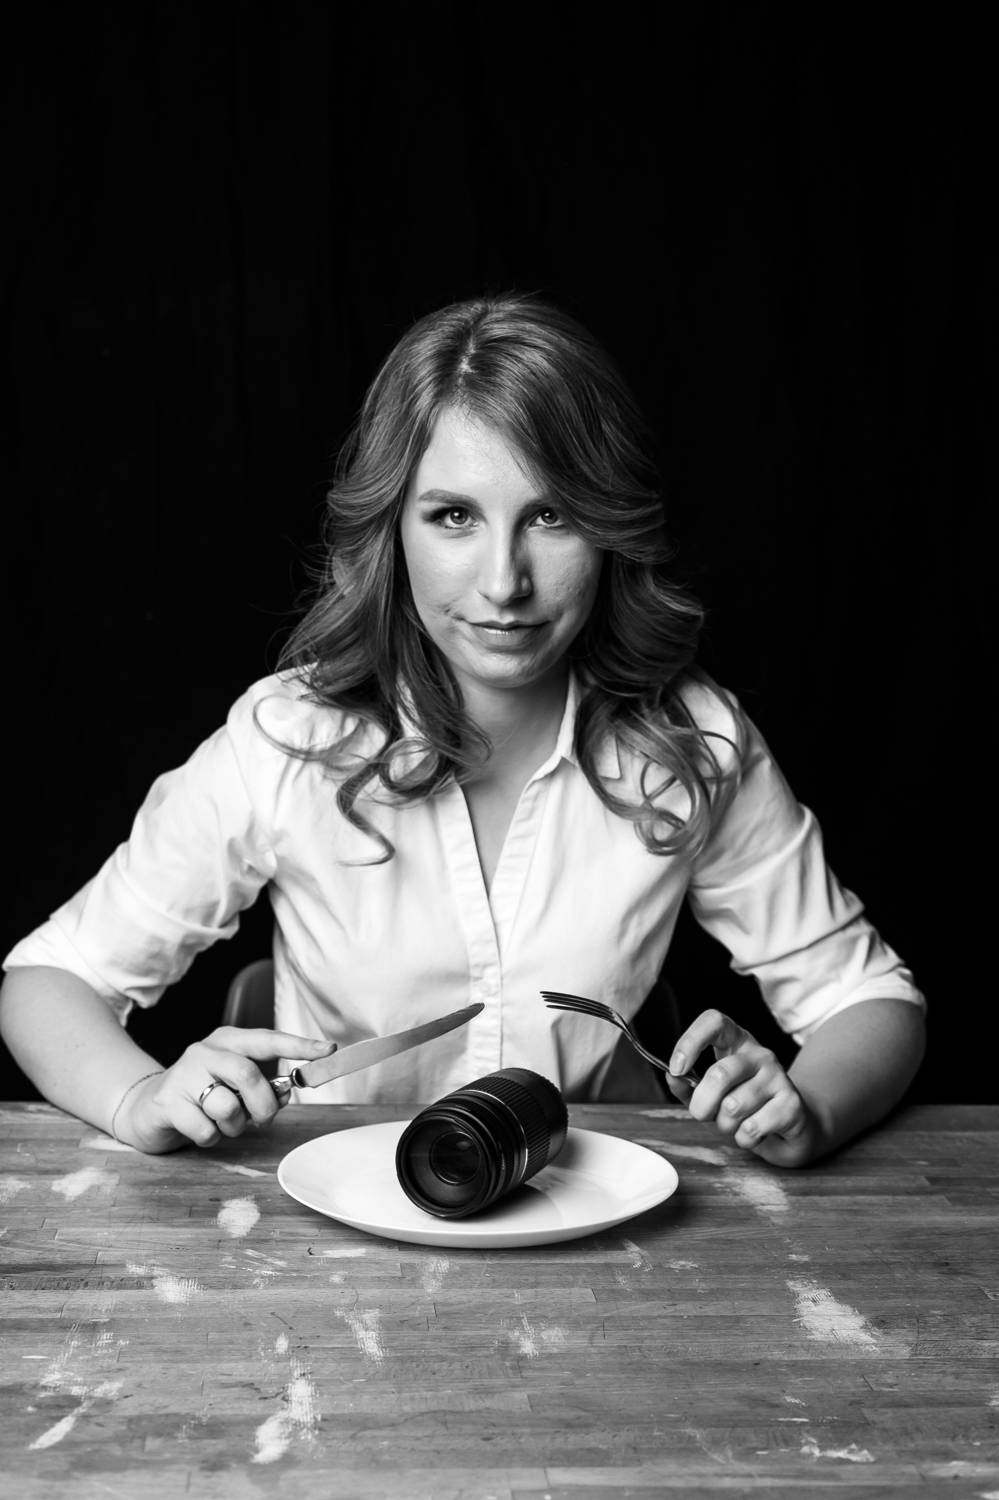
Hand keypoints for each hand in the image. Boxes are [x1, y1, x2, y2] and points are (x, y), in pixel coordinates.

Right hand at [115, 1026, 336, 1152]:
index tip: (328, 1049)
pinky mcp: (167, 1102)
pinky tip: (200, 1130)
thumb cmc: (202, 1095)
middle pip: (248, 1074)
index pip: (268, 1039)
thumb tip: (286, 1091)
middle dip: (264, 1105)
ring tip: (223, 1124)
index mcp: (227, 1041)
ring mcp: (183, 1075)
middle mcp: (204, 1051)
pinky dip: (211, 1138)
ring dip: (234, 1126)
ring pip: (226, 1105)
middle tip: (263, 1120)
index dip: (299, 1045)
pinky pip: (205, 1129)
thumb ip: (262, 1086)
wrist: (147, 1107)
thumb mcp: (234, 1086)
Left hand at [666, 1009, 818, 1166]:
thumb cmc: (744, 1106)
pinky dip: (744, 1139)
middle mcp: (760, 1054)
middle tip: (703, 1115)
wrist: (792, 1126)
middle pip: (719, 1073)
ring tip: (735, 1124)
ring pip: (733, 1106)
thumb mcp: (712, 1094)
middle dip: (702, 1104)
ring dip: (725, 1125)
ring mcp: (779, 1076)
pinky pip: (752, 1127)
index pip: (714, 1021)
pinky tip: (754, 1133)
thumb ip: (689, 1086)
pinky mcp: (792, 1103)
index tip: (677, 1068)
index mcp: (737, 1042)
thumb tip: (673, 1076)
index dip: (690, 1041)